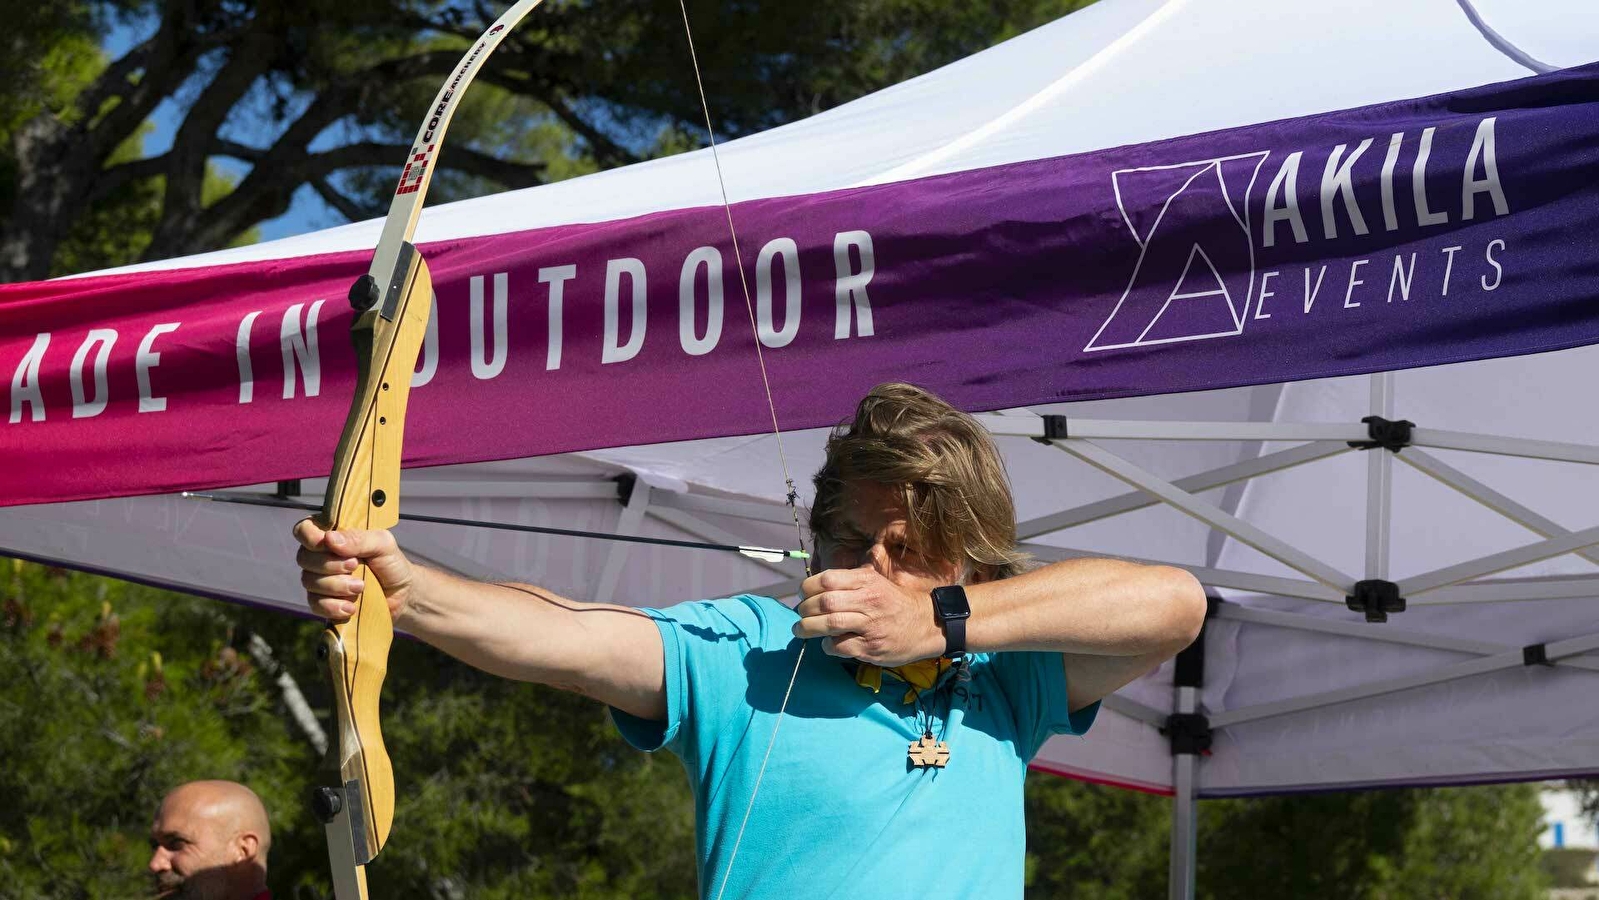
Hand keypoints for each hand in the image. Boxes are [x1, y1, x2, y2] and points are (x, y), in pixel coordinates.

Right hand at [293, 518, 416, 623]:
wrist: (402, 594)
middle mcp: (320, 556)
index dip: (309, 537)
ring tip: (361, 587)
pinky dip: (332, 606)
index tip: (328, 544)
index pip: (304, 529)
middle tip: (356, 566)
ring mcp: (320, 580)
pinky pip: (315, 604)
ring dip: (335, 586)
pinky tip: (350, 607)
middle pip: (304, 558)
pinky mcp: (324, 602)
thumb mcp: (383, 544)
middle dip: (329, 565)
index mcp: (332, 536)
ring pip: (309, 582)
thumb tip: (329, 539)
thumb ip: (359, 539)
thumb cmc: (390, 562)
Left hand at [793, 565, 943, 666]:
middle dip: (805, 610)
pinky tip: (827, 643)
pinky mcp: (871, 648)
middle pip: (824, 603)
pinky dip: (827, 646)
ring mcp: (870, 626)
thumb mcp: (875, 581)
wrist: (927, 625)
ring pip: (829, 624)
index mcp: (867, 581)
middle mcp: (868, 601)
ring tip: (800, 630)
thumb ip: (849, 581)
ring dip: (808, 628)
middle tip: (801, 614)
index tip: (803, 595)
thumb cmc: (894, 602)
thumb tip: (814, 585)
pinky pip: (839, 646)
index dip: (808, 588)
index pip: (827, 580)